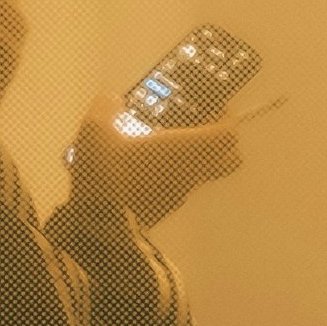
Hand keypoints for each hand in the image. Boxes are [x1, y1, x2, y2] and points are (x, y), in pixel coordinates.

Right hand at [66, 89, 254, 230]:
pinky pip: (182, 189)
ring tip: (167, 146)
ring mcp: (181, 193)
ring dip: (197, 160)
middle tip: (200, 129)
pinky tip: (149, 169)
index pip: (227, 134)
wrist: (97, 225)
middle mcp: (191, 171)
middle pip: (230, 160)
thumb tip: (113, 100)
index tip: (213, 109)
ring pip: (206, 175)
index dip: (226, 119)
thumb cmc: (106, 174)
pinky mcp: (166, 209)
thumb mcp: (96, 131)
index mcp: (184, 148)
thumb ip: (107, 108)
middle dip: (222, 143)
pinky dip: (175, 177)